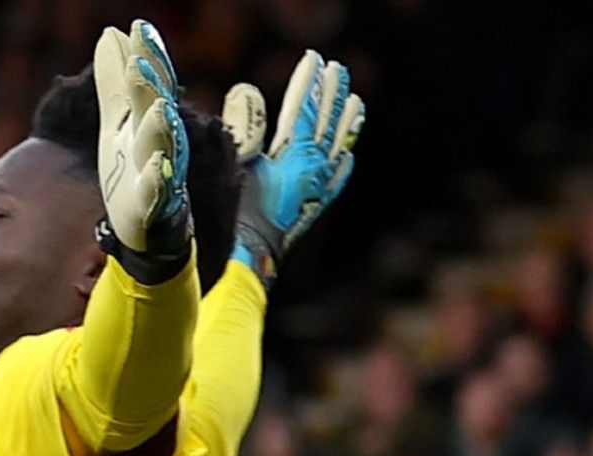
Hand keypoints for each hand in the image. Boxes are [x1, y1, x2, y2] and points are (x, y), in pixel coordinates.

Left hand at [94, 19, 191, 281]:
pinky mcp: (153, 207)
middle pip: (156, 109)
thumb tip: (110, 33)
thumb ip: (114, 83)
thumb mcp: (117, 123)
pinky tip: (155, 165)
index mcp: (147, 122)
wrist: (144, 229)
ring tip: (159, 109)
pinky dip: (158, 179)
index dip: (148, 56)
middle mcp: (159, 143)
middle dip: (151, 86)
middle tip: (140, 60)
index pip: (152, 83)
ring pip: (163, 147)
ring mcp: (159, 173)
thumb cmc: (132, 171)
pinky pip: (159, 192)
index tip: (138, 26)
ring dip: (160, 128)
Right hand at [223, 50, 364, 285]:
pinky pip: (336, 181)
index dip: (308, 83)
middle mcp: (315, 170)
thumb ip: (245, 126)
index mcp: (297, 156)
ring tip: (356, 101)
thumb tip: (246, 89)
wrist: (249, 258)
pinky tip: (347, 156)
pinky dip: (343, 164)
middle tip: (338, 70)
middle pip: (327, 124)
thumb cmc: (237, 215)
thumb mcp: (237, 165)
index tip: (314, 59)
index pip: (305, 110)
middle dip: (332, 95)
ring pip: (337, 148)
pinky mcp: (314, 207)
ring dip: (345, 123)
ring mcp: (318, 189)